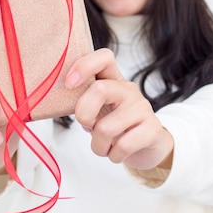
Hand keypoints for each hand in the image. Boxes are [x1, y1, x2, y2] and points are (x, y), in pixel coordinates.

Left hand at [65, 48, 173, 169]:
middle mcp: (129, 90)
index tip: (69, 84)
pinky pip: (123, 146)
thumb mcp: (98, 110)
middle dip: (84, 114)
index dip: (84, 66)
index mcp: (114, 80)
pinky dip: (113, 156)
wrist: (147, 147)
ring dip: (98, 146)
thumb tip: (60, 99)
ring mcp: (143, 108)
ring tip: (104, 146)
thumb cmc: (115, 127)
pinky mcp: (152, 129)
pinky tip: (117, 153)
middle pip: (100, 89)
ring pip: (106, 128)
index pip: (104, 57)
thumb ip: (83, 101)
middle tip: (88, 126)